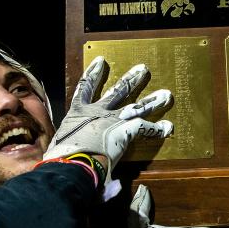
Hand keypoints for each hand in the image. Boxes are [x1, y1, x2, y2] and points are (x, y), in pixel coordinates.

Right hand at [44, 57, 173, 184]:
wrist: (70, 162)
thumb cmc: (61, 158)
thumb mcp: (61, 148)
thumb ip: (71, 151)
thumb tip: (73, 166)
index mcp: (77, 114)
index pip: (85, 88)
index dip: (94, 74)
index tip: (101, 61)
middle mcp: (97, 112)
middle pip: (118, 91)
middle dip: (131, 80)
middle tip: (143, 69)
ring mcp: (113, 120)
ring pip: (137, 107)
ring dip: (152, 101)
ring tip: (165, 95)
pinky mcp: (126, 131)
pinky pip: (146, 128)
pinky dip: (157, 128)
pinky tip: (167, 127)